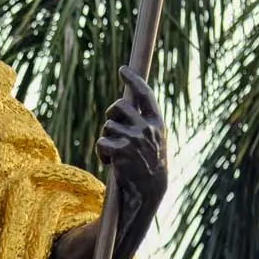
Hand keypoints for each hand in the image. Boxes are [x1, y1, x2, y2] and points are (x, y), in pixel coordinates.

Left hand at [97, 65, 167, 214]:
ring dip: (106, 139)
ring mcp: (134, 140)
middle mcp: (147, 128)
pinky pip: (101, 142)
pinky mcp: (121, 152)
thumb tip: (124, 103)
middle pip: (118, 107)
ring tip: (115, 153)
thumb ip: (143, 121)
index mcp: (157, 122)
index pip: (145, 94)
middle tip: (113, 129)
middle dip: (111, 116)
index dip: (133, 79)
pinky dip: (101, 153)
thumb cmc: (149, 163)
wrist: (149, 189)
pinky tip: (110, 162)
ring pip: (107, 126)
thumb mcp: (153, 139)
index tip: (123, 69)